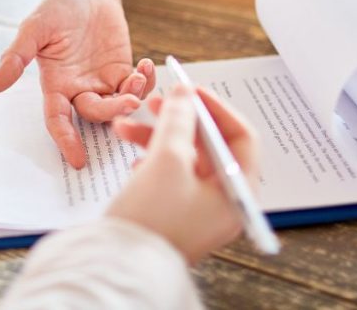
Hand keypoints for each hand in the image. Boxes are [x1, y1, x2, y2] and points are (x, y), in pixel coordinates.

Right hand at [0, 0, 155, 168]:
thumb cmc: (57, 8)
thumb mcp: (34, 27)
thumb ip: (17, 55)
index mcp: (55, 84)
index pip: (58, 119)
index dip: (66, 139)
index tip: (77, 159)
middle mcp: (78, 89)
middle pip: (95, 115)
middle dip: (113, 112)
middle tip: (130, 101)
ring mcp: (102, 82)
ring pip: (118, 105)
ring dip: (132, 98)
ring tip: (138, 77)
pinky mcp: (122, 71)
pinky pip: (136, 87)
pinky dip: (145, 82)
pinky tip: (146, 65)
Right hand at [108, 86, 258, 263]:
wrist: (117, 266)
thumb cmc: (151, 219)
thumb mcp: (167, 159)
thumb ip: (178, 120)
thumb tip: (184, 95)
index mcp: (236, 193)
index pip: (239, 138)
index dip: (214, 108)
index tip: (189, 90)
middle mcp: (223, 203)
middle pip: (209, 147)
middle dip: (179, 120)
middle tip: (155, 102)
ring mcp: (198, 211)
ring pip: (184, 159)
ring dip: (157, 137)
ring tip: (125, 127)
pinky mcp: (174, 215)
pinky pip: (169, 177)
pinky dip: (151, 160)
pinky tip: (132, 159)